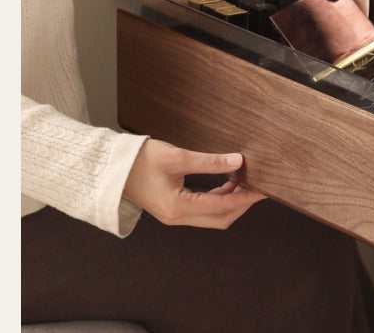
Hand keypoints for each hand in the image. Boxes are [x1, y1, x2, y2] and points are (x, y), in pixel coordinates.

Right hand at [123, 139, 265, 228]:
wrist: (110, 167)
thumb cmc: (139, 160)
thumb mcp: (177, 157)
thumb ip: (209, 161)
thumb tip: (238, 161)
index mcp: (178, 207)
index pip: (222, 207)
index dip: (246, 198)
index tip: (263, 189)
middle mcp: (177, 217)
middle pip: (221, 218)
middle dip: (242, 203)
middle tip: (258, 186)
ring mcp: (174, 215)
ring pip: (213, 216)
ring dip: (231, 201)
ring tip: (245, 181)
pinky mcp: (172, 209)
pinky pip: (203, 210)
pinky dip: (219, 199)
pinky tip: (228, 183)